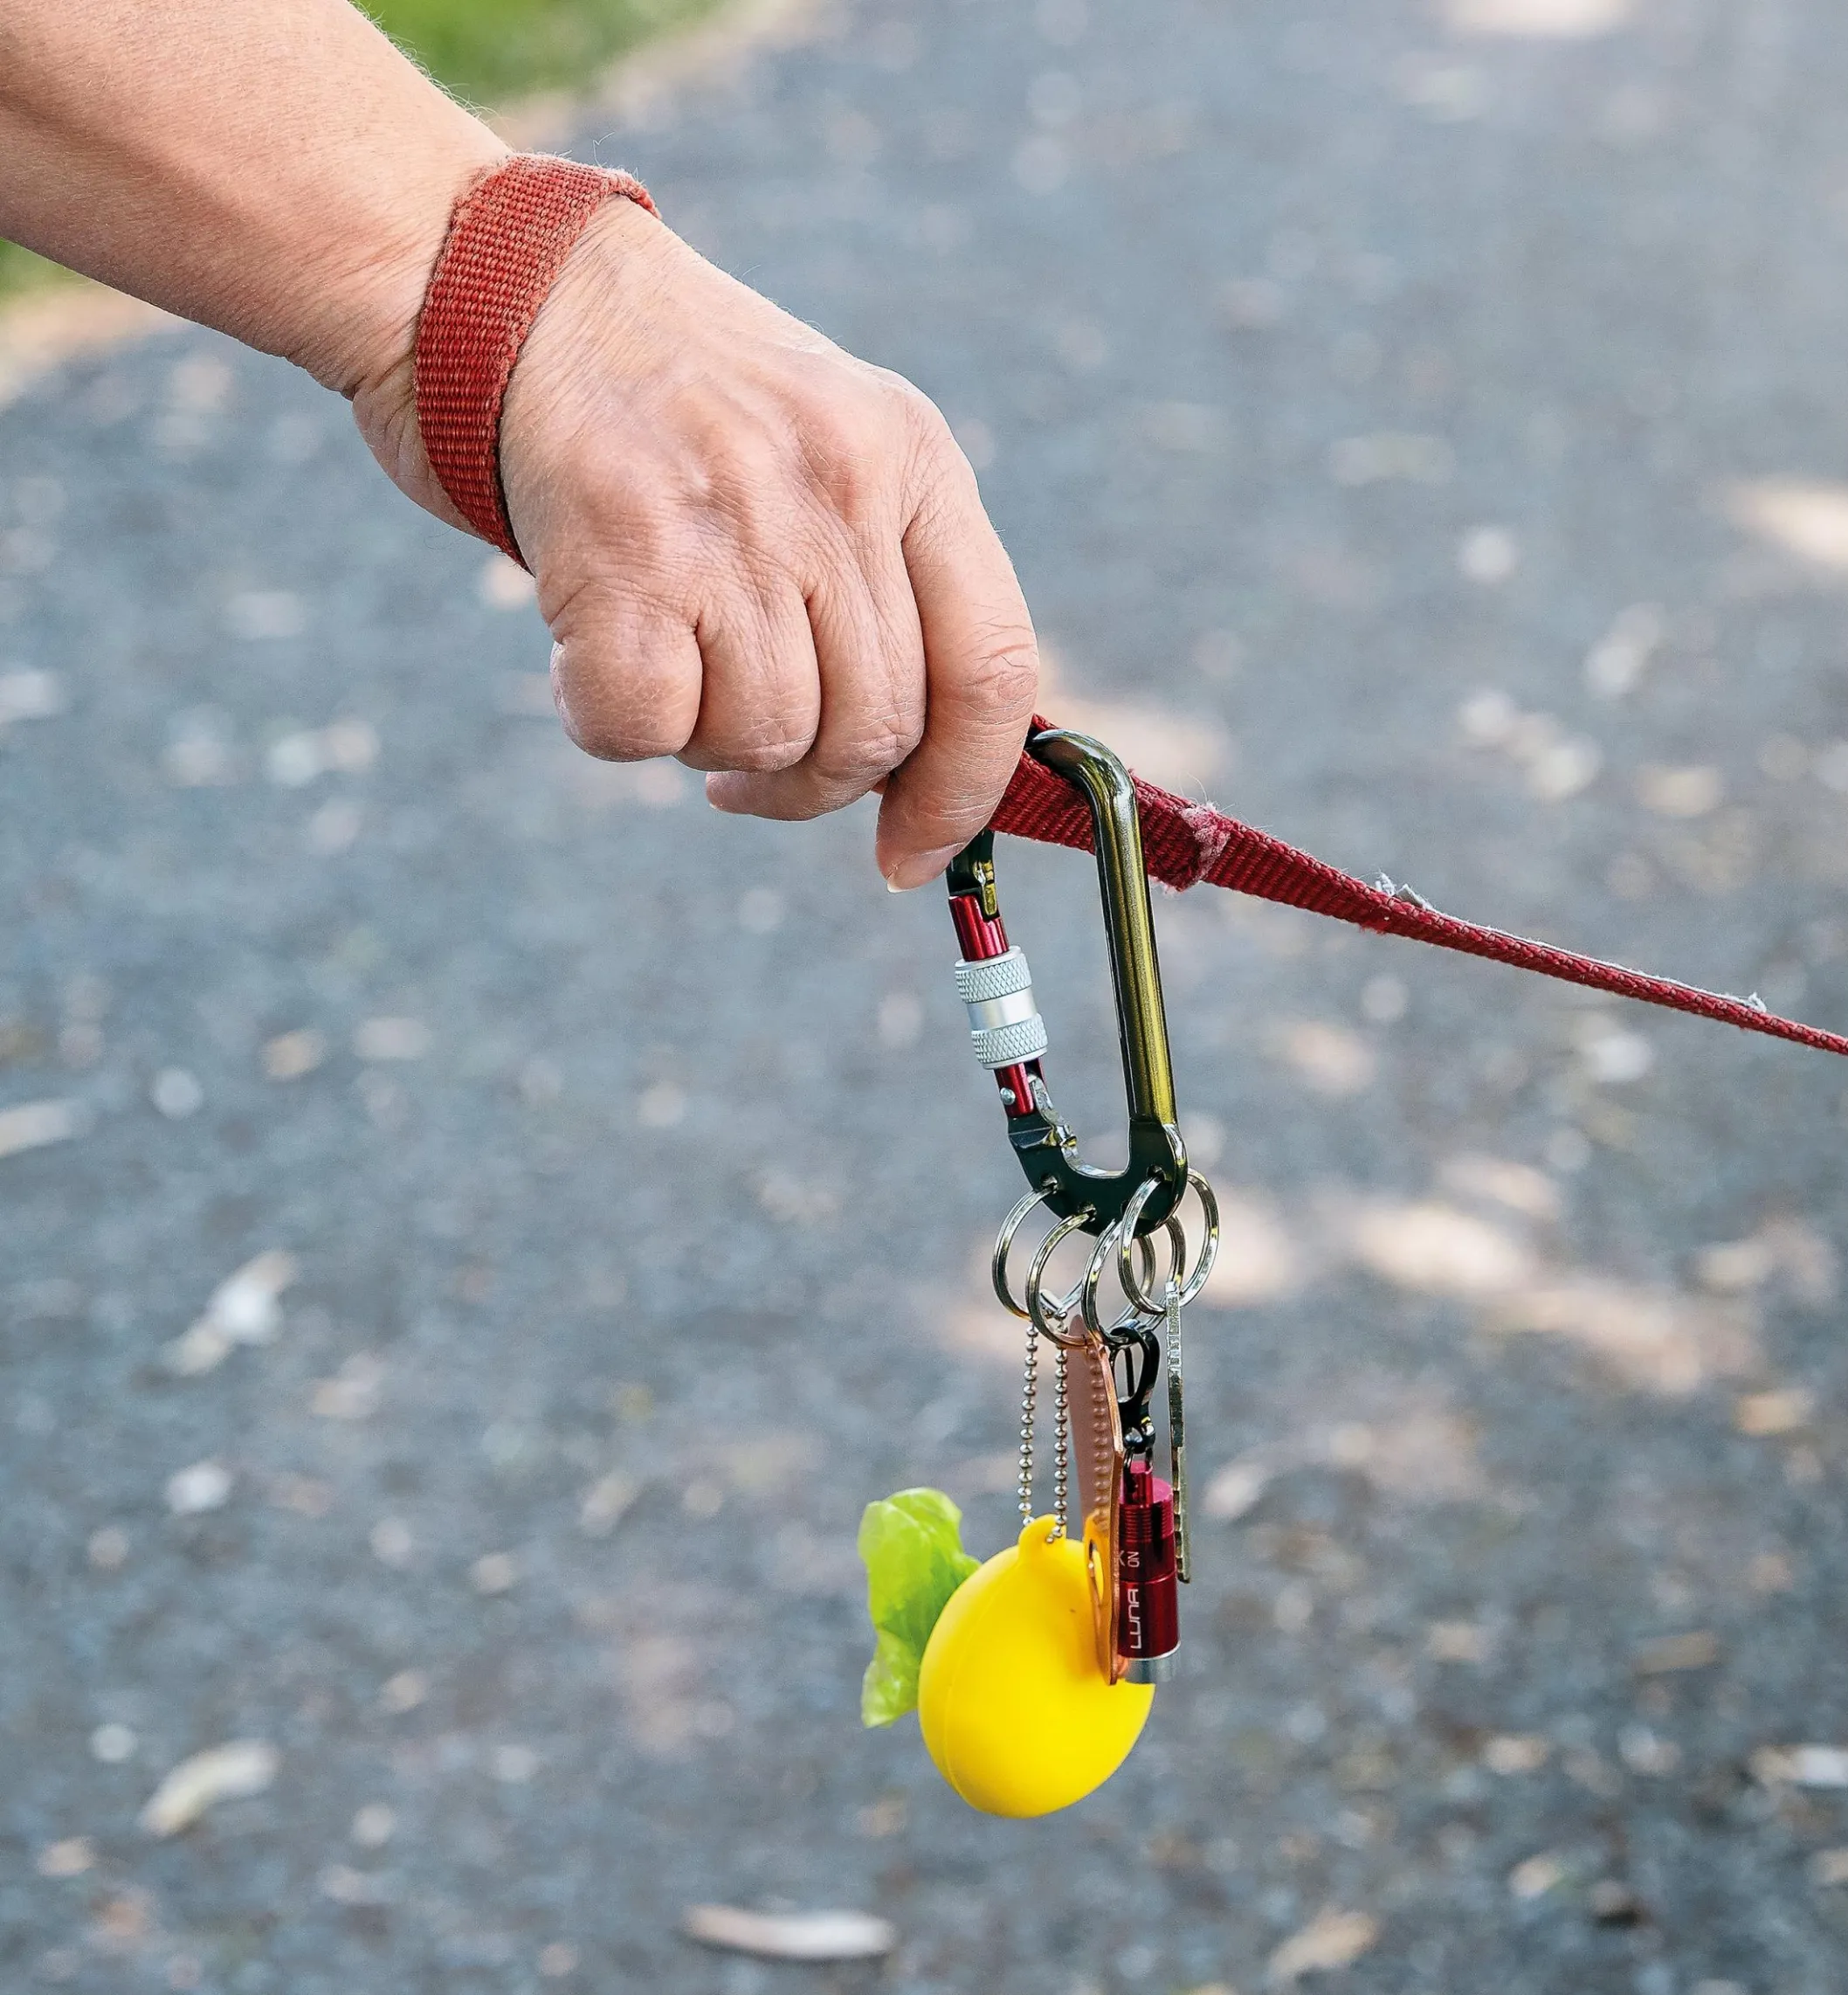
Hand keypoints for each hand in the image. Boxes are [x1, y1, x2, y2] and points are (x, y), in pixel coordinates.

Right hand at [357, 198, 1038, 888]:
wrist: (510, 286)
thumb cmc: (676, 403)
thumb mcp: (828, 450)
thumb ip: (889, 586)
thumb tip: (920, 781)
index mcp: (912, 458)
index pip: (989, 666)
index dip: (961, 793)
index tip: (910, 858)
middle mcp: (838, 486)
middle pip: (876, 728)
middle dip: (810, 784)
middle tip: (746, 763)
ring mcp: (735, 519)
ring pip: (772, 740)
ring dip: (712, 747)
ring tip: (669, 667)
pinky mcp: (624, 556)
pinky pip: (650, 730)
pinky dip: (617, 729)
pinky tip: (591, 663)